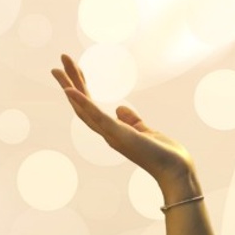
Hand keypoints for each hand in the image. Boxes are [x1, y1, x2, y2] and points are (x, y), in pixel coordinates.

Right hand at [51, 53, 194, 186]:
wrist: (176, 171)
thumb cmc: (163, 154)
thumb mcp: (146, 131)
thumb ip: (132, 119)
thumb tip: (119, 107)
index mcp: (113, 132)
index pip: (92, 107)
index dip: (82, 89)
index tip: (75, 70)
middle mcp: (107, 134)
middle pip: (82, 106)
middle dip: (70, 83)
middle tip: (59, 63)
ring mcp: (111, 134)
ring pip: (83, 109)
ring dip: (70, 87)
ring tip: (58, 70)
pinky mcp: (118, 134)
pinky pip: (97, 116)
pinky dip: (83, 103)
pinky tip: (71, 90)